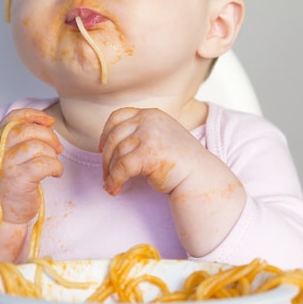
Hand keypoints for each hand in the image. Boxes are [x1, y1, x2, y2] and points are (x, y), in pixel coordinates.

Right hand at [0, 108, 62, 223]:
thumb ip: (23, 139)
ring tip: (54, 164)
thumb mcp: (12, 157)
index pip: (12, 117)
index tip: (49, 121)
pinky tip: (55, 174)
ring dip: (53, 154)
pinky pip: (44, 164)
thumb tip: (47, 123)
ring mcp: (6, 166)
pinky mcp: (18, 181)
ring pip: (37, 146)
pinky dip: (56, 167)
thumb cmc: (12, 185)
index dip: (33, 115)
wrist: (1, 215)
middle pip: (27, 129)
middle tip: (58, 148)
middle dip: (49, 136)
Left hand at [99, 106, 245, 255]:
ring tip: (111, 185)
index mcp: (151, 114)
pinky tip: (115, 189)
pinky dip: (114, 180)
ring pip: (115, 153)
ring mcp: (148, 136)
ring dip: (109, 172)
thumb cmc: (179, 161)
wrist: (199, 176)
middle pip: (113, 137)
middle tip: (106, 175)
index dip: (106, 133)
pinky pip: (121, 168)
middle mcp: (148, 121)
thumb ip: (140, 133)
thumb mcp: (159, 136)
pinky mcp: (147, 154)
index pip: (117, 117)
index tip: (103, 149)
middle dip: (106, 158)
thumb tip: (109, 146)